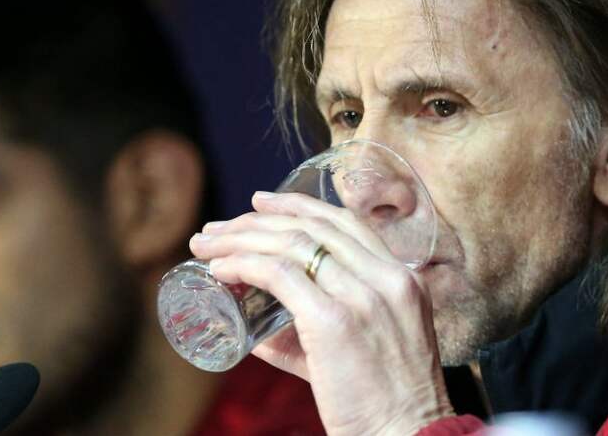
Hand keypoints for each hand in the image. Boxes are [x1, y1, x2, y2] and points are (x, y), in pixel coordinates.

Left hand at [189, 191, 454, 435]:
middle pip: (312, 226)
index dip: (298, 205)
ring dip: (240, 238)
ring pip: (292, 243)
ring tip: (206, 246)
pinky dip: (243, 265)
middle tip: (217, 227)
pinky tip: (219, 270)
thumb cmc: (384, 404)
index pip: (345, 221)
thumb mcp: (367, 348)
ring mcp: (362, 296)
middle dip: (256, 220)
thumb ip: (315, 330)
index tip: (260, 202)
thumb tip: (253, 328)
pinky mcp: (334, 321)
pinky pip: (278, 273)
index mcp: (401, 279)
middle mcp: (386, 278)